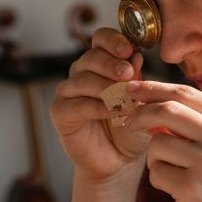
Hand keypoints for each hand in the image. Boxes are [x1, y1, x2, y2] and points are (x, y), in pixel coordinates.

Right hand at [49, 28, 148, 181]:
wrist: (120, 161)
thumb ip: (137, 78)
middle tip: (128, 73)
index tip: (129, 49)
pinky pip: (76, 104)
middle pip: (90, 57)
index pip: (100, 39)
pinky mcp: (60, 113)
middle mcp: (81, 74)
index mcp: (101, 64)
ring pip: (82, 80)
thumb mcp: (141, 101)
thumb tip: (136, 54)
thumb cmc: (131, 128)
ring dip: (106, 88)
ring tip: (125, 100)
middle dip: (111, 64)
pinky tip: (113, 113)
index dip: (112, 40)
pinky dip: (96, 107)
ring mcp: (68, 92)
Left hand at [123, 80, 201, 201]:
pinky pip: (156, 172)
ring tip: (174, 175)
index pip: (186, 93)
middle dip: (140, 113)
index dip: (153, 88)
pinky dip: (160, 181)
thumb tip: (156, 107)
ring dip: (155, 158)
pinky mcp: (192, 187)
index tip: (132, 88)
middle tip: (127, 122)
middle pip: (167, 109)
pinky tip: (179, 193)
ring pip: (157, 142)